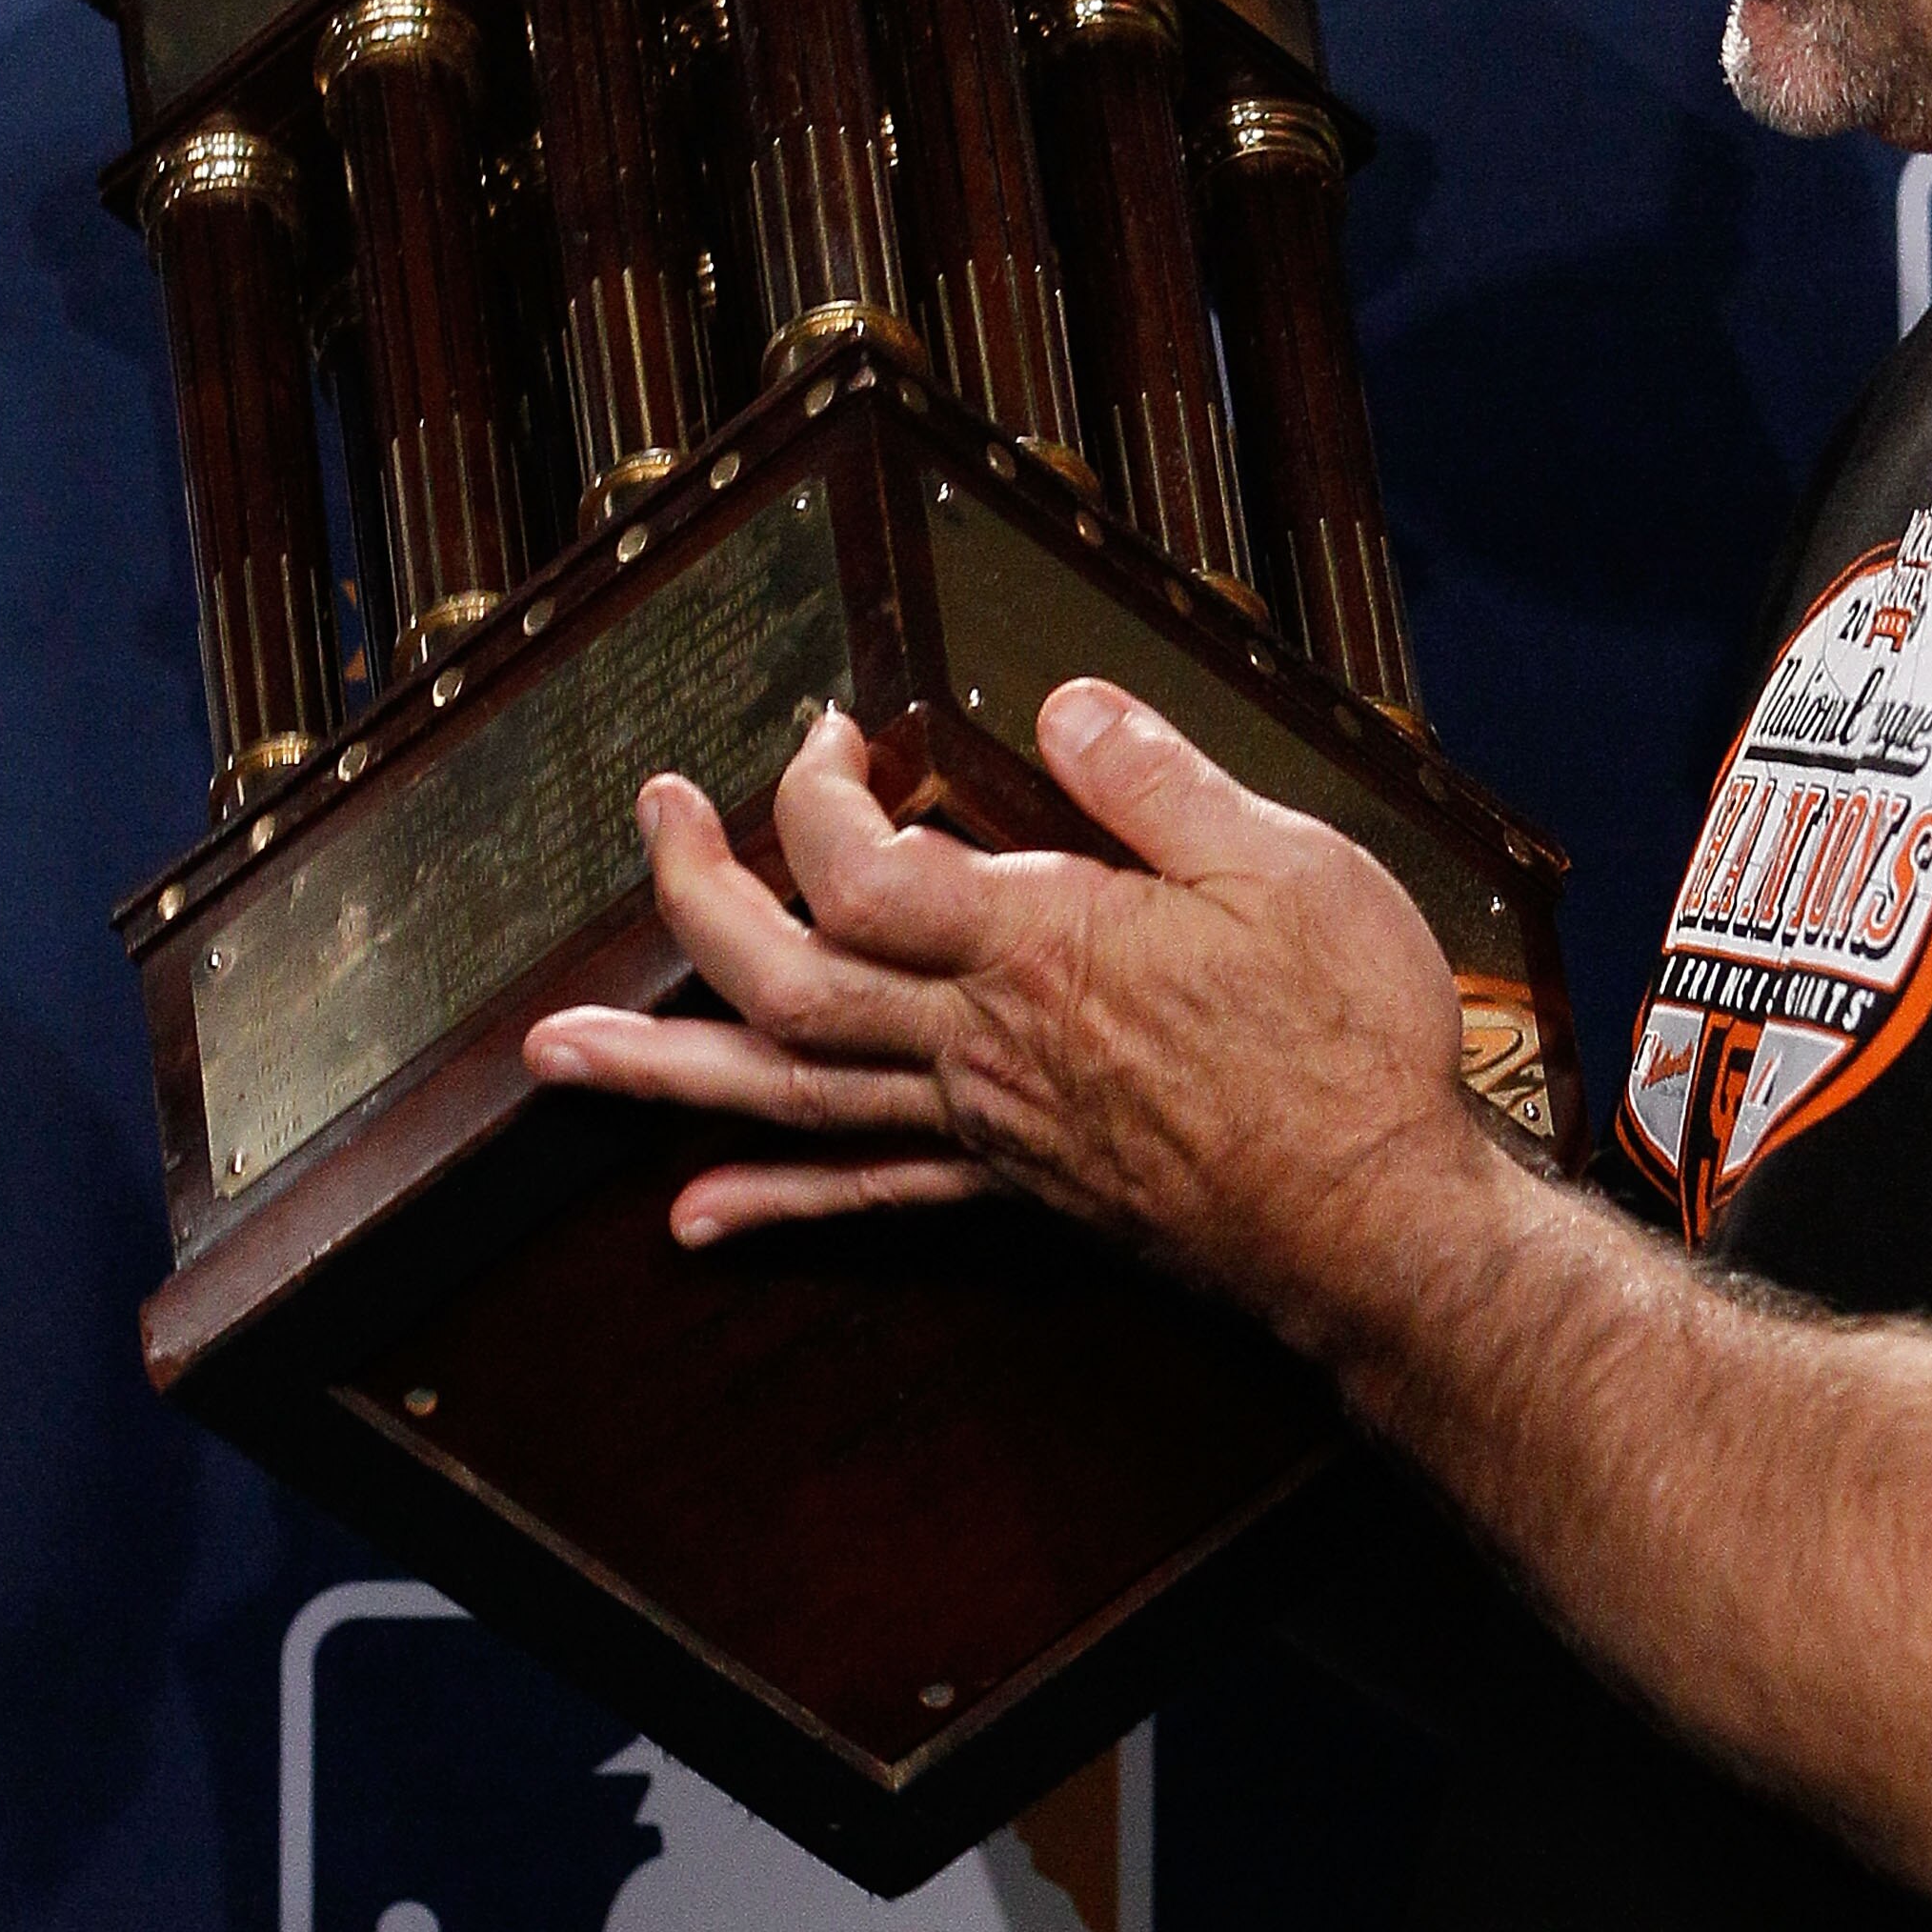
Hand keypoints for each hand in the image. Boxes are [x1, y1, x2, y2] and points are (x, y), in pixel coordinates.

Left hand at [522, 683, 1482, 1347]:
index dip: (817, 793)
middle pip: (784, 981)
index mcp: (1039, 947)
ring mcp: (987, 1124)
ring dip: (663, 1068)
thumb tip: (1058, 706)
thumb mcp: (1286, 865)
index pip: (863, 869)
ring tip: (553, 1052)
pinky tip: (692, 1216)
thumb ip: (1156, 782)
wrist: (1378, 1224)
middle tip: (653, 815)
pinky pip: (870, 1197)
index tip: (836, 733)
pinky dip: (772, 1201)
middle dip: (695, 896)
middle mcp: (983, 1042)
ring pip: (791, 1094)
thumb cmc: (1347, 1042)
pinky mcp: (1015, 1185)